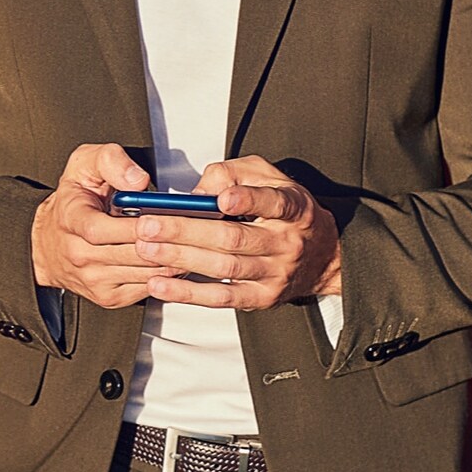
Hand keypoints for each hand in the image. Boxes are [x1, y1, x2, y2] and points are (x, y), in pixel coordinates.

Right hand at [31, 143, 175, 309]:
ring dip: (171, 259)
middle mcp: (79, 255)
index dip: (132, 227)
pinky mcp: (108, 296)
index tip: (156, 218)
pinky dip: (166, 273)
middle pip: (130, 254)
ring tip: (190, 242)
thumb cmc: (73, 200)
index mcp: (71, 220)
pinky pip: (146, 287)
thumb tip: (138, 180)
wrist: (48, 244)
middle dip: (164, 242)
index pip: (101, 231)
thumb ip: (110, 161)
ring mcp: (93, 279)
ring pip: (143, 273)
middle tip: (191, 229)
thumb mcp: (84, 165)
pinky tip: (176, 257)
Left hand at [136, 155, 341, 309]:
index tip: (222, 198)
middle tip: (149, 225)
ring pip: (223, 269)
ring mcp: (275, 274)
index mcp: (294, 208)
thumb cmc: (287, 211)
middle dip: (187, 231)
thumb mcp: (271, 178)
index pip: (274, 203)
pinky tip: (159, 285)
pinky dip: (188, 293)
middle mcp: (287, 243)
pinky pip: (221, 298)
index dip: (248, 200)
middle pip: (234, 238)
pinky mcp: (262, 298)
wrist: (324, 257)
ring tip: (147, 249)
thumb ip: (236, 173)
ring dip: (180, 259)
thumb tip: (200, 190)